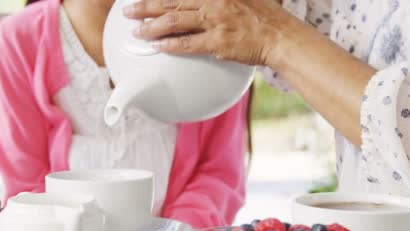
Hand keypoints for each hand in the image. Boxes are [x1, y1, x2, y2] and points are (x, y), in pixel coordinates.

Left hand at [124, 0, 287, 64]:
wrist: (280, 36)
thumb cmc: (264, 18)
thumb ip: (220, 0)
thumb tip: (200, 4)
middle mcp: (213, 2)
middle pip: (171, 2)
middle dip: (146, 6)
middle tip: (128, 11)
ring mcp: (214, 21)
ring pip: (175, 21)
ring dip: (152, 26)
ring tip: (136, 31)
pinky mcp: (218, 42)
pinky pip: (187, 44)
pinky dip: (169, 45)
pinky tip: (156, 47)